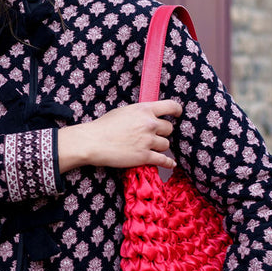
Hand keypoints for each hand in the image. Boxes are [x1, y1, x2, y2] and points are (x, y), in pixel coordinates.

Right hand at [58, 100, 181, 172]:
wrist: (93, 142)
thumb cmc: (104, 126)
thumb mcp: (124, 112)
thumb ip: (139, 113)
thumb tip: (148, 116)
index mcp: (144, 109)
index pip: (170, 106)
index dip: (177, 111)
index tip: (178, 115)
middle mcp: (149, 124)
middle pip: (169, 128)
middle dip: (163, 133)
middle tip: (154, 136)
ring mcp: (148, 140)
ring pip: (166, 145)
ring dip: (160, 147)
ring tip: (151, 148)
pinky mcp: (145, 156)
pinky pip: (163, 160)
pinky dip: (168, 163)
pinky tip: (171, 164)